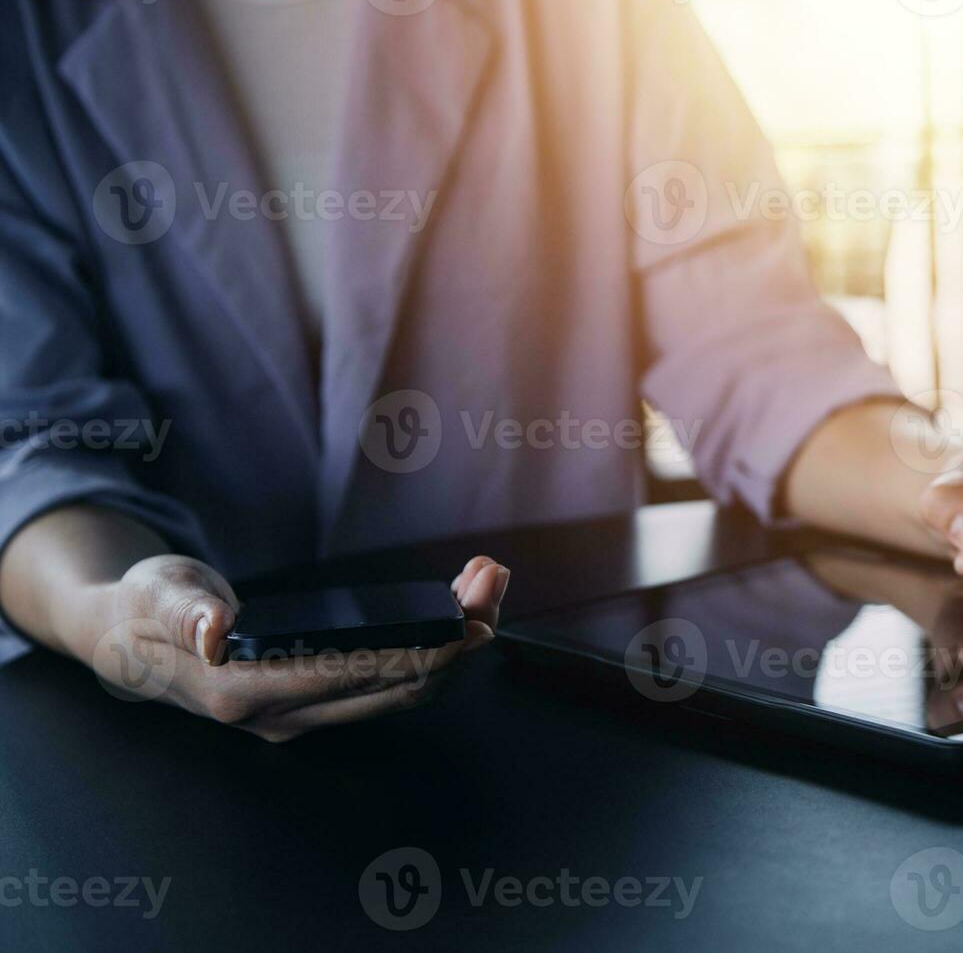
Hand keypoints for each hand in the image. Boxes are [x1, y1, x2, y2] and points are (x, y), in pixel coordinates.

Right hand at [86, 554, 506, 741]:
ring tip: (487, 588)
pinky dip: (429, 648)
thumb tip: (214, 630)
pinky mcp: (317, 702)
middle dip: (453, 640)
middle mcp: (282, 716)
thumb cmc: (144, 609)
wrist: (129, 640)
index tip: (467, 625)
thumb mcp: (157, 594)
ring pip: (399, 689)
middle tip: (494, 585)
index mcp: (245, 691)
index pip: (353, 677)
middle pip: (394, 687)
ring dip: (451, 645)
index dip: (417, 654)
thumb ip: (185, 611)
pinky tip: (454, 612)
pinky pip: (387, 683)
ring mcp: (303, 715)